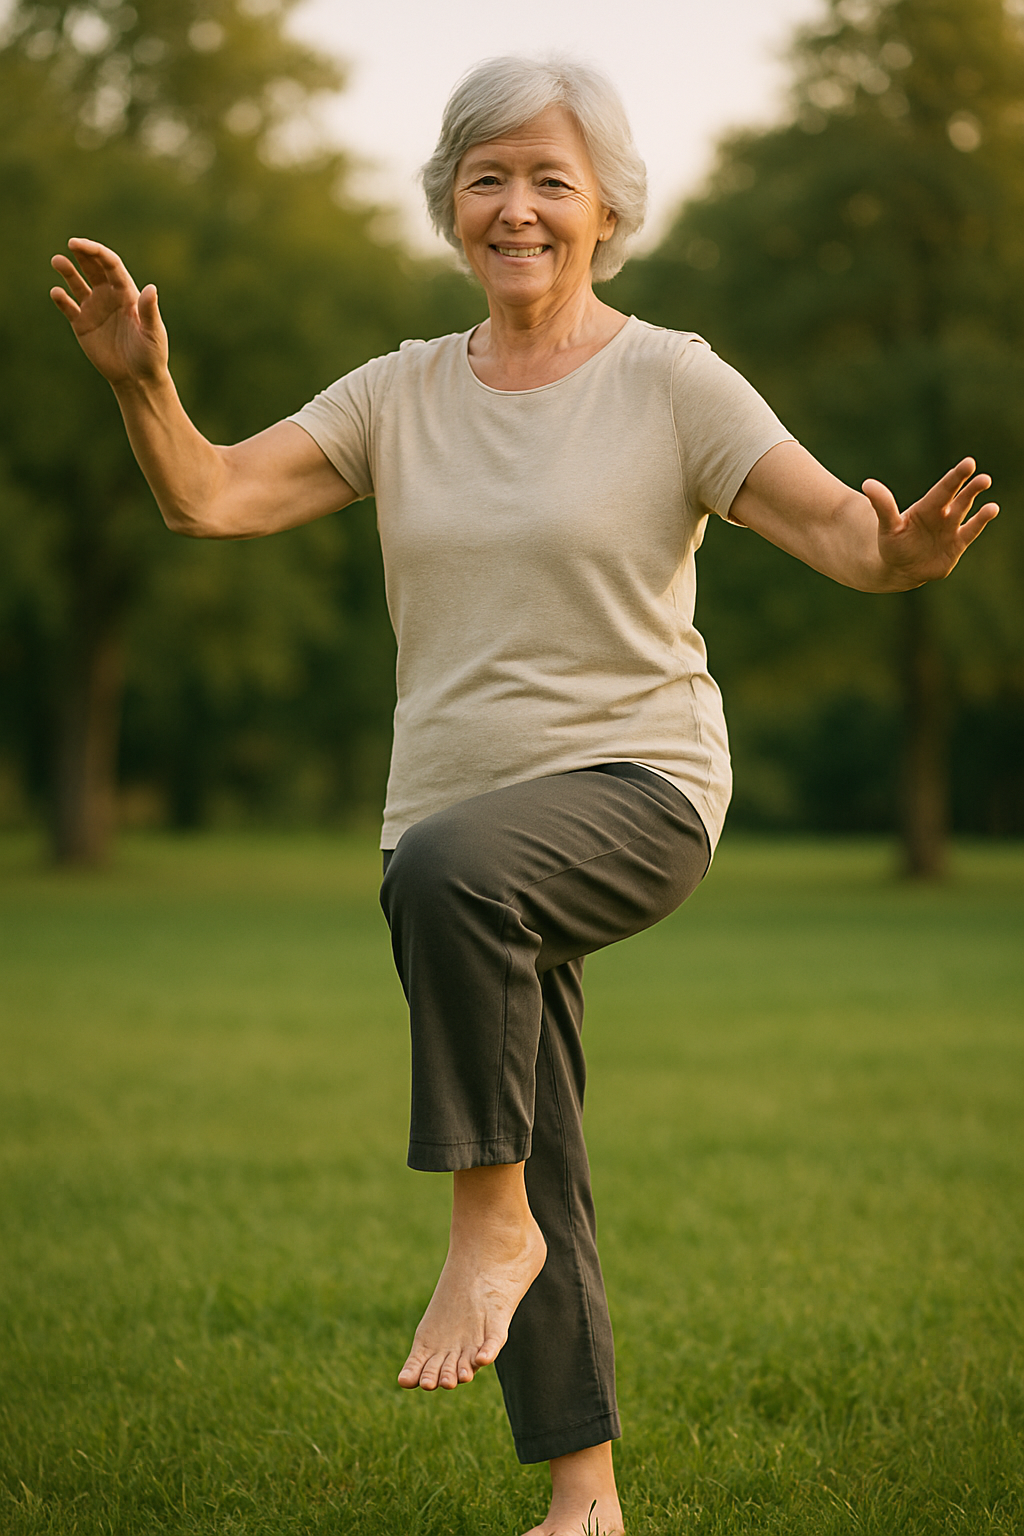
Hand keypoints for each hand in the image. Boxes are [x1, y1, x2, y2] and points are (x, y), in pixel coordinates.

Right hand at [50, 238, 167, 388]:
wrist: (138, 379)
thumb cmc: (151, 356)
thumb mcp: (153, 333)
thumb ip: (149, 310)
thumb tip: (150, 288)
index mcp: (127, 293)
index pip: (110, 265)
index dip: (96, 252)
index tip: (80, 245)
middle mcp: (109, 297)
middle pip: (94, 268)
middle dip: (83, 254)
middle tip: (71, 244)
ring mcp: (94, 309)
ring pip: (78, 284)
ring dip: (68, 271)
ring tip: (57, 261)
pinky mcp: (83, 325)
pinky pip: (69, 307)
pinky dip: (61, 299)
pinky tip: (56, 293)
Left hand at [863, 459, 998, 585]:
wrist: (900, 568)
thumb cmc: (894, 542)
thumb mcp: (887, 525)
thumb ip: (882, 504)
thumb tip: (867, 483)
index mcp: (927, 506)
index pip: (943, 489)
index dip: (956, 477)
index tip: (969, 463)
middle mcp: (942, 514)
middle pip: (958, 498)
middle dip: (970, 487)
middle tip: (983, 477)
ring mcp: (951, 529)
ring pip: (965, 511)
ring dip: (976, 501)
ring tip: (987, 489)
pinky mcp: (957, 545)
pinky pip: (970, 532)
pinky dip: (979, 522)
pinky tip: (991, 509)